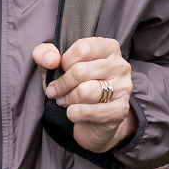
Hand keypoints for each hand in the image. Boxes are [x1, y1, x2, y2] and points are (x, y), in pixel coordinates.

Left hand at [33, 37, 135, 153]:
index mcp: (108, 48)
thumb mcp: (55, 65)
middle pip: (81, 71)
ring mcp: (123, 88)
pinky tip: (72, 112)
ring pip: (86, 92)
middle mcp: (120, 65)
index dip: (65, 61)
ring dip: (68, 98)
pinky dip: (74, 113)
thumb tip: (52, 59)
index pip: (82, 49)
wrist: (92, 120)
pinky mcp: (120, 110)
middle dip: (62, 84)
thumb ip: (45, 53)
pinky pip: (90, 111)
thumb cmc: (74, 84)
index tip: (61, 70)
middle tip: (54, 91)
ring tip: (63, 100)